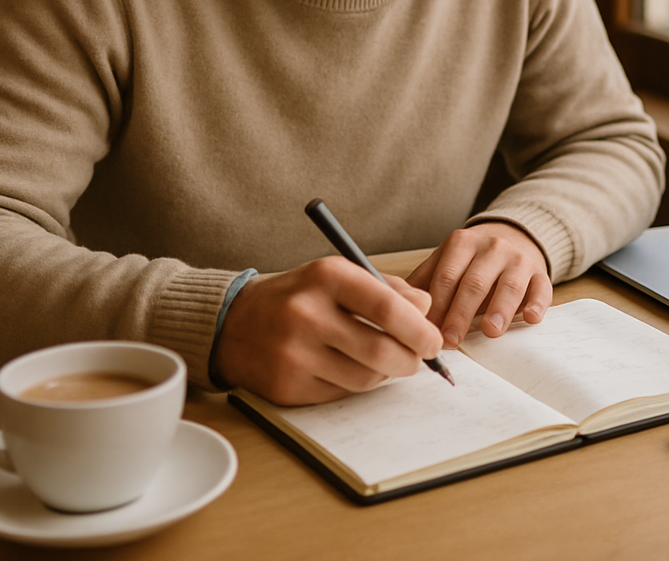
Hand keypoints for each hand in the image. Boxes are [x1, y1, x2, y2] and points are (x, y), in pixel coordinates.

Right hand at [212, 256, 443, 405]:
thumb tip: (426, 308)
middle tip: (420, 358)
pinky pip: (341, 394)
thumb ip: (386, 287)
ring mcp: (294, 353)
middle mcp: (307, 314)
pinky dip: (358, 385)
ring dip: (387, 374)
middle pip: (380, 349)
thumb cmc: (300, 295)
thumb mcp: (338, 275)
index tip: (433, 340)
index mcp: (326, 277)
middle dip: (411, 359)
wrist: (234, 323)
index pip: (386, 306)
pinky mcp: (287, 387)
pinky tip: (354, 369)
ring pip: (365, 378)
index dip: (419, 328)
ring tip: (386, 361)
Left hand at [407, 222, 551, 347]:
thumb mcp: (447, 260)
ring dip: (500, 308)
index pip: (446, 276)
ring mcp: (518, 259)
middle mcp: (491, 247)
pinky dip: (537, 303)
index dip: (436, 306)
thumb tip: (396, 307)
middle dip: (461, 313)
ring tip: (490, 331)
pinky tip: (530, 318)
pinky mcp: (540, 272)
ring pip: (509, 284)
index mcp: (462, 243)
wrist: (514, 237)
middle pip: (474, 282)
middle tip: (451, 340)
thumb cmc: (472, 260)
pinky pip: (542, 287)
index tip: (427, 332)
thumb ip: (425, 281)